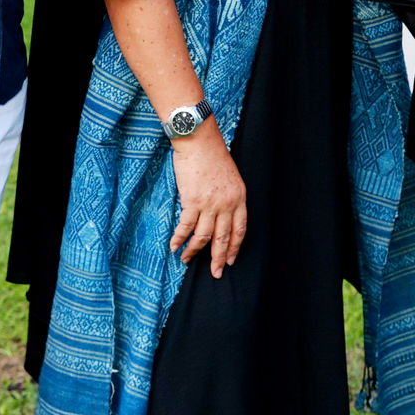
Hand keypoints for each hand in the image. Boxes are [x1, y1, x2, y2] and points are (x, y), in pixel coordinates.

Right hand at [168, 122, 246, 277]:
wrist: (199, 141)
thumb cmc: (213, 155)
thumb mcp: (230, 177)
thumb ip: (228, 198)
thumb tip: (219, 216)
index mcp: (239, 198)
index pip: (240, 229)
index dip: (235, 247)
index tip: (230, 260)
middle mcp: (227, 204)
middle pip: (223, 238)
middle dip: (218, 258)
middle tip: (215, 273)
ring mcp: (210, 204)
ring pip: (203, 237)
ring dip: (194, 252)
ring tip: (186, 260)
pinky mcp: (192, 202)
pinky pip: (186, 227)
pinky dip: (179, 239)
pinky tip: (174, 247)